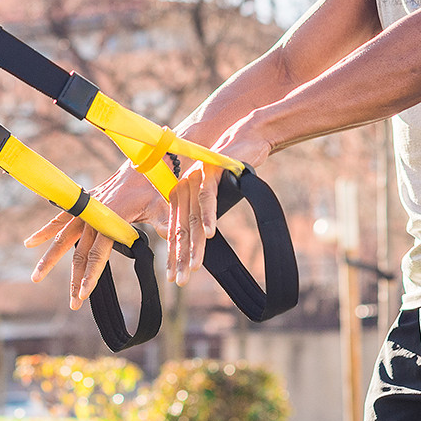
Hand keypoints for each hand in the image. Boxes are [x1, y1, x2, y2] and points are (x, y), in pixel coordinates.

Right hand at [24, 161, 169, 309]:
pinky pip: (62, 217)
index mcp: (112, 220)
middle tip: (73, 304)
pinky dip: (47, 229)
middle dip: (75, 279)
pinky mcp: (86, 202)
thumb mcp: (162, 206)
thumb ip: (164, 224)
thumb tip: (171, 238)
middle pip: (80, 253)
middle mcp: (96, 216)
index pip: (98, 254)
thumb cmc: (155, 186)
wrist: (145, 163)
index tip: (82, 295)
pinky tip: (31, 241)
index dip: (90, 276)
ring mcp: (88, 209)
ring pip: (64, 238)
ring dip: (50, 258)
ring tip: (36, 277)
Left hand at [165, 117, 271, 286]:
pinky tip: (210, 233)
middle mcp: (184, 188)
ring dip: (194, 244)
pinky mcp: (210, 171)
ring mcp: (195, 179)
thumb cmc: (232, 170)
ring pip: (193, 217)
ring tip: (194, 266)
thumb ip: (203, 213)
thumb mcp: (215, 194)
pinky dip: (209, 215)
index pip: (175, 230)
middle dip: (180, 257)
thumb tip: (201, 239)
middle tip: (180, 281)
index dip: (174, 255)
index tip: (174, 277)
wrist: (246, 139)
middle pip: (181, 228)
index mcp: (181, 195)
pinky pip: (208, 197)